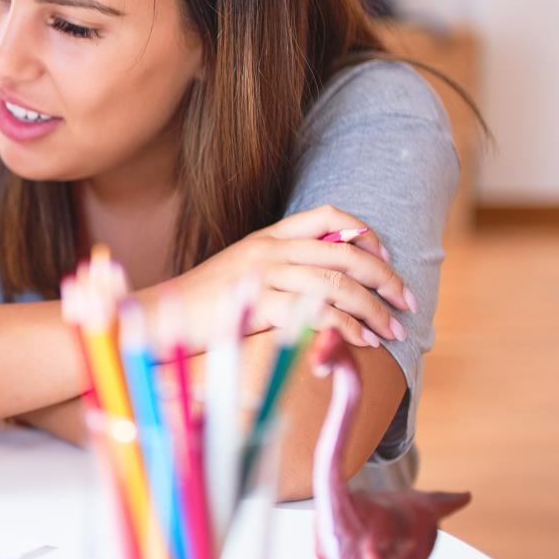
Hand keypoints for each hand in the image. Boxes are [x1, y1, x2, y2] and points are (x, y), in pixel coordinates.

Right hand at [153, 204, 415, 348]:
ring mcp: (262, 274)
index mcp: (265, 237)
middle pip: (345, 253)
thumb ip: (277, 272)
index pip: (327, 217)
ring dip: (374, 309)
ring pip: (337, 283)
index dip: (365, 234)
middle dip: (385, 278)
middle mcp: (268, 249)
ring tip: (391, 332)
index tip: (387, 260)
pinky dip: (346, 327)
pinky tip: (359, 341)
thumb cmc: (196, 307)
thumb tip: (324, 286)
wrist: (151, 321)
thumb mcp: (240, 276)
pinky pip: (316, 312)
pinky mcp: (256, 304)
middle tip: (407, 303)